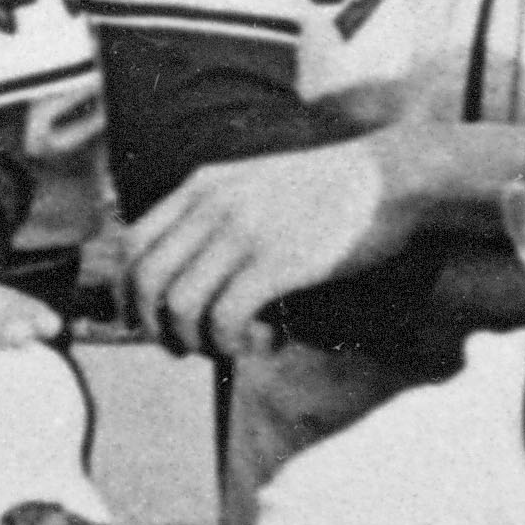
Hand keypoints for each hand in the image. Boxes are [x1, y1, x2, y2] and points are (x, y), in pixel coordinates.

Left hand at [120, 147, 395, 361]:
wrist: (395, 177)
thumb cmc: (334, 191)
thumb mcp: (259, 183)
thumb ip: (220, 212)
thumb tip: (193, 268)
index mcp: (203, 184)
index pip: (132, 243)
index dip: (129, 293)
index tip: (149, 322)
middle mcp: (212, 206)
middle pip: (144, 280)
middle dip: (155, 327)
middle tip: (184, 348)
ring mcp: (242, 233)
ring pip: (177, 306)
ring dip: (196, 341)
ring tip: (230, 346)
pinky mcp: (277, 262)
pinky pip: (224, 319)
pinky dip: (232, 344)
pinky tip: (264, 344)